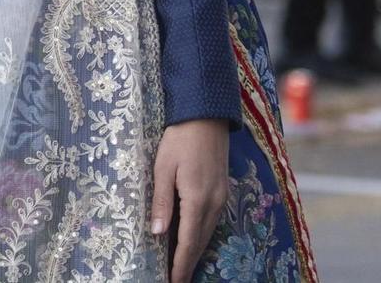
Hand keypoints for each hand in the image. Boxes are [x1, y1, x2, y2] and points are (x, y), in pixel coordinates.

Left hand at [152, 119, 228, 282]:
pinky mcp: (222, 190)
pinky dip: (201, 235)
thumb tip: (158, 233)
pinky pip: (212, 221)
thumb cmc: (180, 138)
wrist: (206, 115)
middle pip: (200, 242)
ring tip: (181, 267)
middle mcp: (214, 203)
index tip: (173, 281)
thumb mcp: (163, 168)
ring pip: (208, 232)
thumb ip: (162, 202)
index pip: (188, 241)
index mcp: (197, 199)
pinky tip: (192, 240)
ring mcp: (221, 197)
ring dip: (195, 251)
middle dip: (188, 264)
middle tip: (176, 280)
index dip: (180, 264)